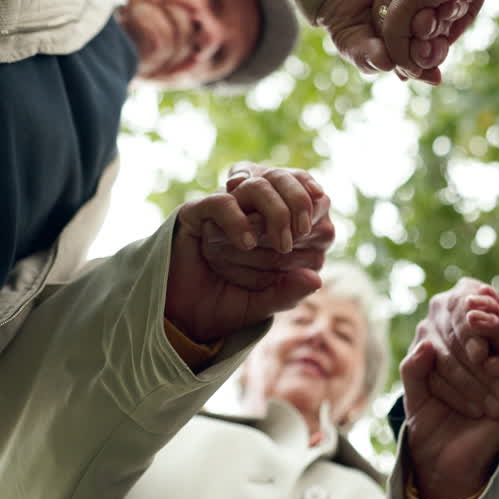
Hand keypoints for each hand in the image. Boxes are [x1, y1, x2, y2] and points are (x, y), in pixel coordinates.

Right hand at [165, 164, 334, 342]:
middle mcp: (248, 212)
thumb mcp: (261, 305)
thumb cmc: (222, 307)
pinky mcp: (197, 215)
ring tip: (282, 244)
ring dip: (276, 210)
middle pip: (283, 181)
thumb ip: (287, 293)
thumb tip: (316, 278)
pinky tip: (247, 243)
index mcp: (270, 226)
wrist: (176, 318)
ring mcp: (224, 211)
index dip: (314, 202)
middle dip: (299, 204)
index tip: (323, 227)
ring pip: (257, 185)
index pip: (300, 196)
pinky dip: (238, 219)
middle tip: (303, 234)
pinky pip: (221, 203)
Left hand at [402, 291, 498, 498]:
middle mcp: (491, 364)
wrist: (437, 462)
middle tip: (469, 311)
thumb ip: (414, 369)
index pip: (476, 319)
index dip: (471, 302)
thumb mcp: (414, 392)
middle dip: (483, 314)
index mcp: (469, 355)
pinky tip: (486, 360)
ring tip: (475, 323)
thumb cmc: (428, 422)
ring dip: (495, 329)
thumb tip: (425, 344)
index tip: (461, 298)